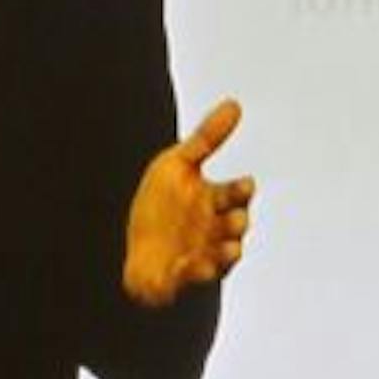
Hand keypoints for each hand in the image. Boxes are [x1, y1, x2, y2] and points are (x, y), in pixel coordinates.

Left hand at [123, 98, 255, 307]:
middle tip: (234, 220)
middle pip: (237, 224)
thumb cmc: (159, 203)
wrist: (134, 241)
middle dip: (238, 223)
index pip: (238, 193)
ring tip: (228, 248)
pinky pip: (196, 275)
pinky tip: (189, 262)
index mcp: (214, 199)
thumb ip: (208, 137)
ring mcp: (205, 252)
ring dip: (228, 251)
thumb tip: (236, 103)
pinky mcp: (187, 274)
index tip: (245, 185)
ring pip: (226, 254)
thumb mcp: (178, 163)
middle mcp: (215, 227)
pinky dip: (196, 270)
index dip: (243, 190)